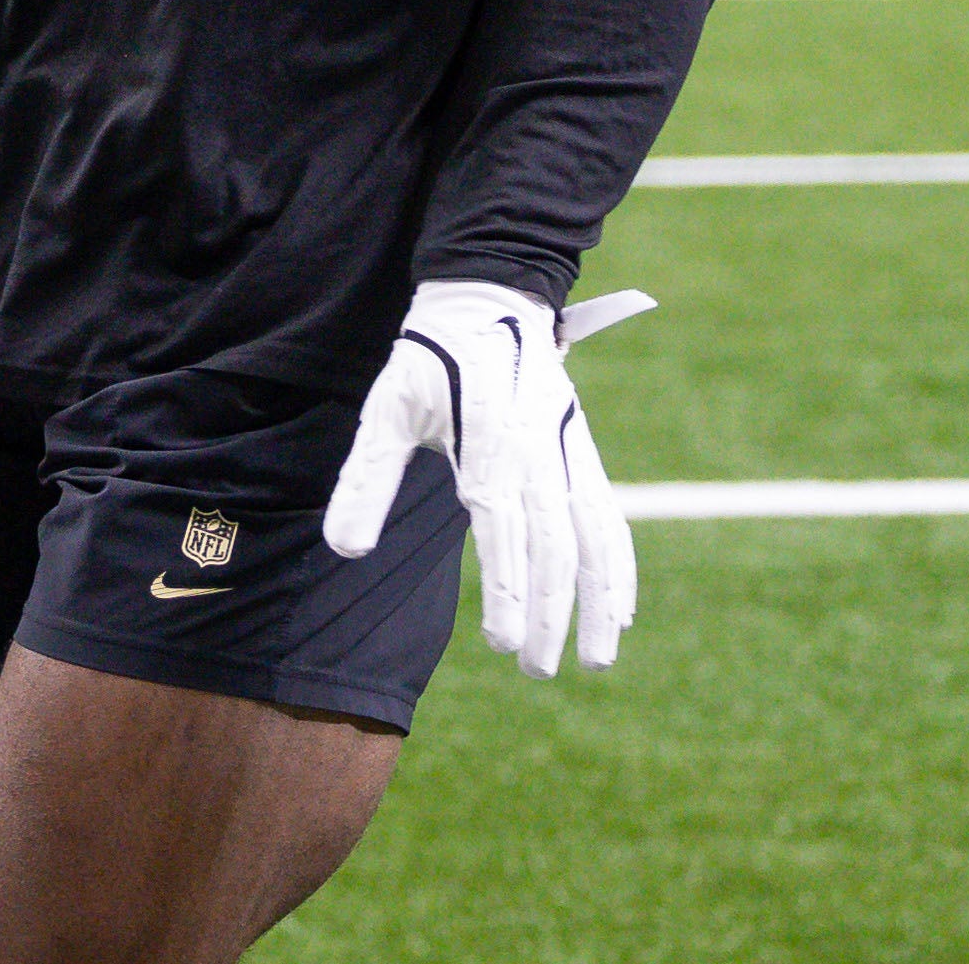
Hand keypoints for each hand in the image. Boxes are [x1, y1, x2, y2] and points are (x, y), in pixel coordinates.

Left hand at [322, 279, 651, 679]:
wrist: (487, 299)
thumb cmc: (428, 359)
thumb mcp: (386, 408)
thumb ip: (366, 479)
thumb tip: (345, 549)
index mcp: (490, 443)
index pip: (505, 529)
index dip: (509, 589)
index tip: (505, 644)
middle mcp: (541, 450)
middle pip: (556, 544)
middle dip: (551, 612)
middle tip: (536, 670)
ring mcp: (570, 450)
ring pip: (598, 535)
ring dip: (601, 600)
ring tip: (599, 660)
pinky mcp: (583, 450)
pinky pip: (611, 516)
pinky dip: (622, 565)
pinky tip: (623, 610)